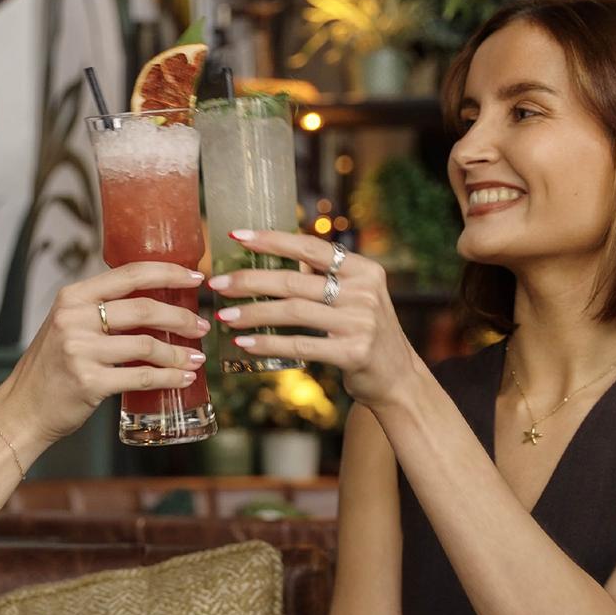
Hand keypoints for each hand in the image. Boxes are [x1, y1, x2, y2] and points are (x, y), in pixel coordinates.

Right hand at [0, 262, 208, 445]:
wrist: (22, 408)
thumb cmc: (52, 367)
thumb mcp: (68, 325)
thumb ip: (101, 310)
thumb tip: (156, 303)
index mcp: (73, 297)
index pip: (129, 274)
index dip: (168, 273)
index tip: (195, 278)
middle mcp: (74, 319)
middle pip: (143, 309)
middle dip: (181, 317)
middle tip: (200, 326)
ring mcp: (80, 351)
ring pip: (146, 345)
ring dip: (178, 352)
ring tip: (195, 358)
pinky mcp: (89, 382)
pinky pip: (142, 378)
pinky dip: (168, 378)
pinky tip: (182, 378)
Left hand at [208, 230, 418, 409]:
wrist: (398, 378)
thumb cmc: (364, 333)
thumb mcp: (354, 297)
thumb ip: (323, 279)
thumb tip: (267, 263)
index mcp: (363, 269)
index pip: (310, 247)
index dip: (272, 240)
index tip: (238, 236)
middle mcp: (364, 291)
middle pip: (294, 280)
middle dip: (249, 281)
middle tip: (218, 283)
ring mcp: (361, 322)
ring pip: (292, 311)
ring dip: (252, 313)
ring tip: (224, 315)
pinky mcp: (353, 352)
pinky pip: (300, 344)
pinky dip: (268, 344)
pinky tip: (245, 343)